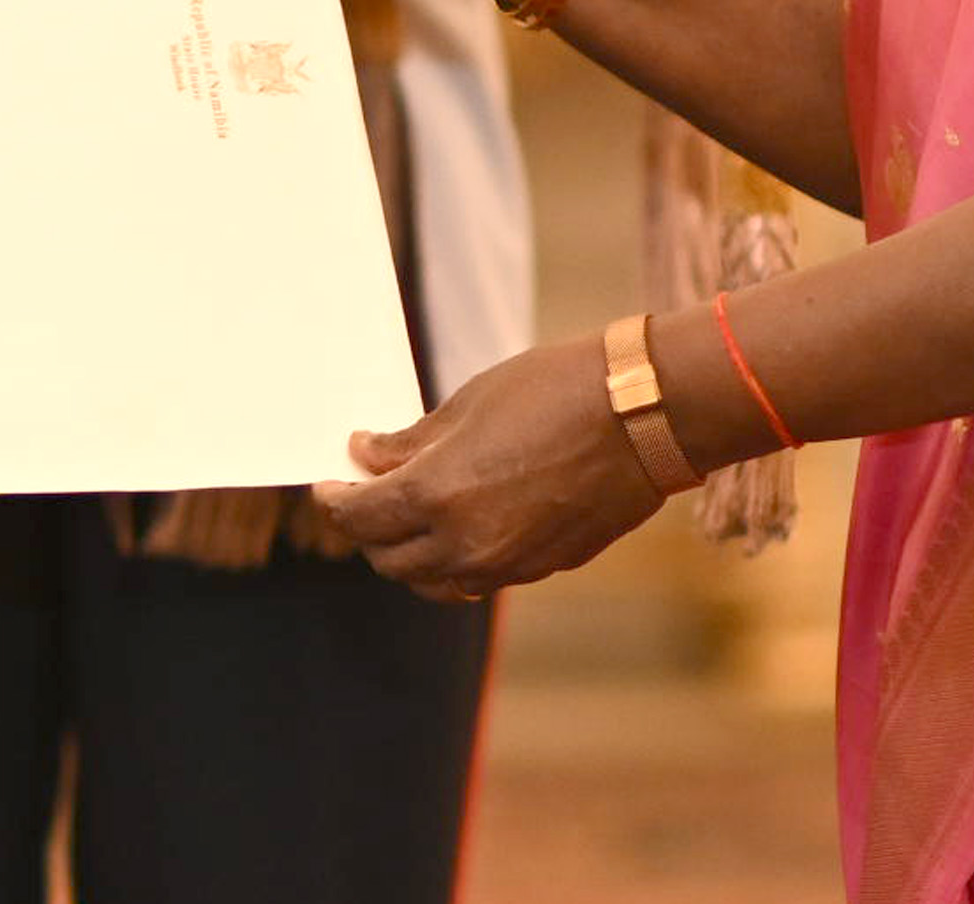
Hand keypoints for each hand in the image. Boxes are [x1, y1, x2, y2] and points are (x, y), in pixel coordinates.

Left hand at [308, 333, 663, 602]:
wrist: (644, 415)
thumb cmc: (555, 391)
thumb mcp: (470, 403)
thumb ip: (412, 442)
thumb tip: (368, 455)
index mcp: (437, 496)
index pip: (360, 518)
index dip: (336, 501)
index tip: (329, 482)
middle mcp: (465, 544)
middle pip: (388, 559)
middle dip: (365, 530)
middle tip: (361, 497)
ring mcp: (506, 564)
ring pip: (432, 581)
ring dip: (406, 555)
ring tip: (404, 517)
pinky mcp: (541, 568)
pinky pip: (477, 578)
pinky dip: (453, 561)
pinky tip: (458, 525)